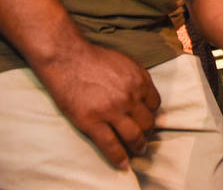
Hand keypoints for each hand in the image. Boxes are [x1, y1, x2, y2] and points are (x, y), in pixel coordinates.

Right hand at [32, 42, 160, 169]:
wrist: (67, 58)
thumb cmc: (94, 59)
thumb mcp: (125, 63)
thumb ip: (136, 80)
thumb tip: (143, 97)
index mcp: (140, 81)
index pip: (155, 105)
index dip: (152, 114)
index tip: (147, 119)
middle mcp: (130, 97)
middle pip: (147, 122)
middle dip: (147, 132)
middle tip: (144, 137)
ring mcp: (112, 110)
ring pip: (133, 136)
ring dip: (139, 146)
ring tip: (138, 151)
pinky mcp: (92, 122)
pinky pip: (110, 145)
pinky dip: (119, 158)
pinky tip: (123, 164)